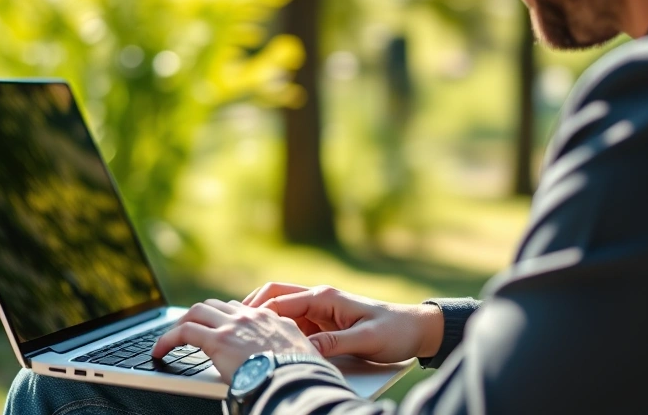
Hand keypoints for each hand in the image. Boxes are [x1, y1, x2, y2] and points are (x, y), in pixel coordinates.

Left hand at [152, 299, 318, 383]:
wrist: (297, 378)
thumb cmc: (301, 373)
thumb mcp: (301, 352)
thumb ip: (287, 346)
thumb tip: (284, 354)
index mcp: (271, 318)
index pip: (240, 309)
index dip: (224, 317)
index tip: (217, 327)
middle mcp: (250, 316)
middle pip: (215, 305)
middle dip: (199, 315)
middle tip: (188, 329)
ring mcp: (233, 325)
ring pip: (197, 311)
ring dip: (182, 323)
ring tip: (170, 339)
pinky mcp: (218, 340)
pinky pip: (184, 332)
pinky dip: (168, 339)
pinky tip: (160, 350)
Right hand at [243, 283, 443, 363]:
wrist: (416, 329)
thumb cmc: (394, 330)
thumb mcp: (365, 339)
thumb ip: (334, 343)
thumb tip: (306, 350)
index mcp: (325, 297)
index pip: (281, 300)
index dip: (257, 313)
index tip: (239, 326)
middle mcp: (319, 299)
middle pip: (274, 297)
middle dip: (252, 308)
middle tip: (231, 324)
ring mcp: (320, 311)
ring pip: (281, 311)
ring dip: (263, 321)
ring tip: (242, 335)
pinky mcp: (324, 324)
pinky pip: (294, 325)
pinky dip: (278, 332)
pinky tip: (268, 345)